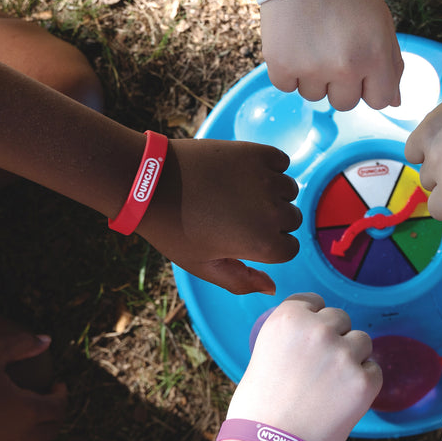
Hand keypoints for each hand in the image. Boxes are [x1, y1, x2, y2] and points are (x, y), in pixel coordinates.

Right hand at [0, 334, 66, 440]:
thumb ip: (20, 344)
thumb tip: (46, 340)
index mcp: (27, 409)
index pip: (59, 407)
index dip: (62, 395)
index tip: (56, 385)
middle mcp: (19, 435)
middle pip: (50, 432)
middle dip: (54, 417)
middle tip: (47, 405)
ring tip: (32, 429)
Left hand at [138, 139, 301, 294]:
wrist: (149, 183)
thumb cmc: (173, 230)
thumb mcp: (203, 266)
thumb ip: (241, 281)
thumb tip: (272, 287)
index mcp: (264, 245)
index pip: (290, 248)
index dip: (268, 246)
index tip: (244, 238)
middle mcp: (274, 213)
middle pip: (292, 219)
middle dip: (271, 220)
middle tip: (238, 214)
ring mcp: (267, 180)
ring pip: (288, 190)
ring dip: (272, 193)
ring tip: (240, 192)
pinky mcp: (258, 153)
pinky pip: (281, 162)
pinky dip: (271, 167)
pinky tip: (246, 173)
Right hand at [226, 293, 381, 440]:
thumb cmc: (259, 409)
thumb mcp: (263, 354)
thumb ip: (292, 337)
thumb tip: (316, 329)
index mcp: (287, 318)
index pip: (314, 301)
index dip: (312, 320)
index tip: (308, 340)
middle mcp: (318, 329)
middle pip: (341, 318)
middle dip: (334, 338)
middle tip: (319, 369)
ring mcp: (344, 354)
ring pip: (362, 341)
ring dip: (352, 357)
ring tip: (330, 386)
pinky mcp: (364, 381)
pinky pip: (374, 370)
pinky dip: (362, 383)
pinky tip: (341, 401)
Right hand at [259, 0, 402, 110]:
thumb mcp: (383, 23)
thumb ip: (392, 64)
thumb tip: (394, 103)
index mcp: (375, 58)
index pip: (380, 101)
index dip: (371, 86)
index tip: (362, 70)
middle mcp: (344, 68)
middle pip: (345, 104)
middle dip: (342, 85)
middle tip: (334, 53)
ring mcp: (311, 69)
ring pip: (315, 96)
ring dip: (314, 78)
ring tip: (313, 45)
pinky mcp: (281, 65)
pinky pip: (287, 86)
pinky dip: (289, 72)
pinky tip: (295, 46)